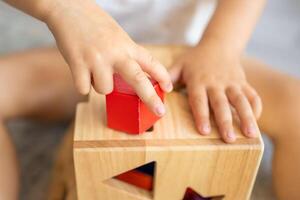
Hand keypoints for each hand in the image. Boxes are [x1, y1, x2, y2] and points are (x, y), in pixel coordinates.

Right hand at [43, 0, 171, 115]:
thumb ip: (125, 56)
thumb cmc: (94, 23)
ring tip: (93, 69)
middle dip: (150, 98)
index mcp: (127, 45)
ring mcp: (97, 59)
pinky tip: (80, 69)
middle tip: (160, 111)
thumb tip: (129, 81)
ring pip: (105, 90)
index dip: (163, 76)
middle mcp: (115, 53)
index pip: (151, 62)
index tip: (169, 88)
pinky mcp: (78, 64)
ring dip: (100, 86)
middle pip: (138, 80)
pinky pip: (84, 89)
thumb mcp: (118, 36)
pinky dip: (82, 84)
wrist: (69, 7)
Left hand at [170, 40, 261, 142]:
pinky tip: (255, 120)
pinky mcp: (243, 82)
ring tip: (250, 134)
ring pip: (241, 100)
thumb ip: (169, 76)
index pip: (199, 100)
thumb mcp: (179, 64)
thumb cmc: (195, 58)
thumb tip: (157, 89)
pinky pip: (252, 94)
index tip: (204, 131)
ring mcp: (231, 82)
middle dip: (225, 121)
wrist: (219, 44)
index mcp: (198, 81)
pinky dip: (256, 107)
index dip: (201, 115)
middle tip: (228, 139)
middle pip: (221, 103)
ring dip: (246, 117)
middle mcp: (216, 83)